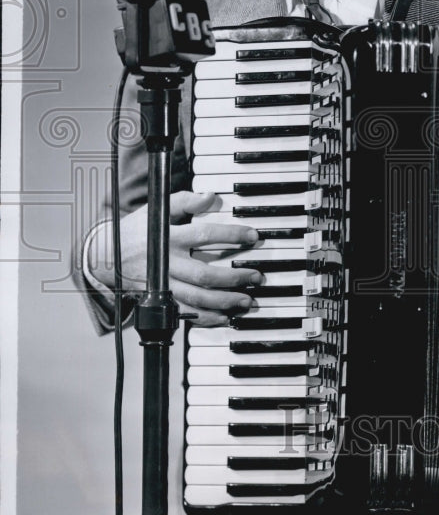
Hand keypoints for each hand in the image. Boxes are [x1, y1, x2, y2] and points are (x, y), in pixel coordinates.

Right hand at [91, 191, 261, 326]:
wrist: (106, 255)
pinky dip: (206, 318)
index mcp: (168, 237)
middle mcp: (166, 263)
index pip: (204, 235)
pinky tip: (225, 317)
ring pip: (196, 298)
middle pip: (204, 274)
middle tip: (256, 277)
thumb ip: (186, 201)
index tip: (253, 236)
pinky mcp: (159, 300)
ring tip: (246, 300)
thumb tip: (211, 196)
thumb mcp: (158, 208)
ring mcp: (162, 285)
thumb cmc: (139, 230)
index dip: (231, 236)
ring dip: (224, 302)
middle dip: (233, 277)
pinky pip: (185, 314)